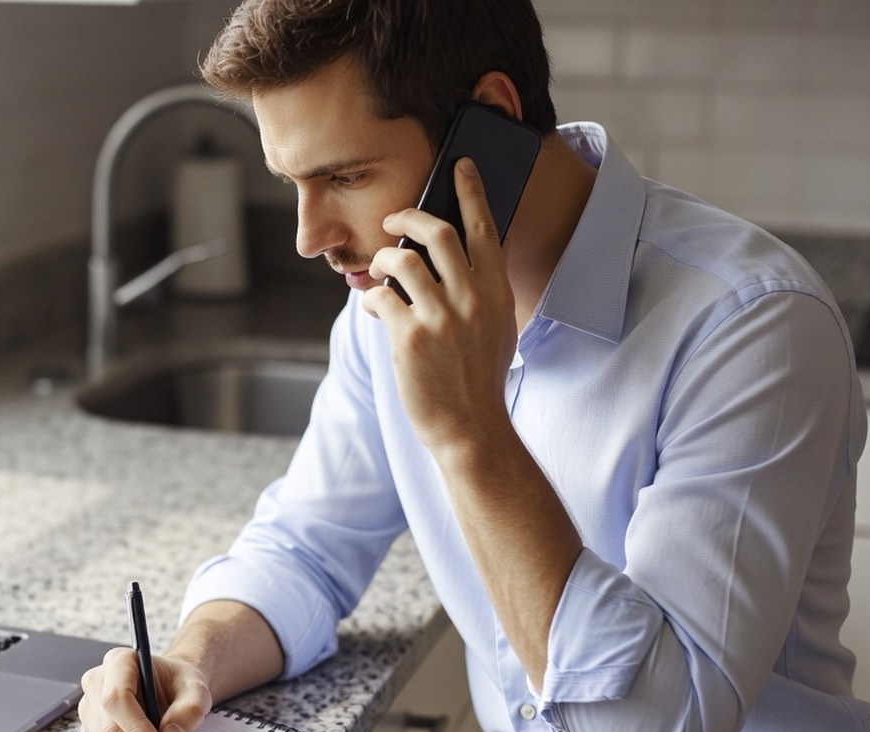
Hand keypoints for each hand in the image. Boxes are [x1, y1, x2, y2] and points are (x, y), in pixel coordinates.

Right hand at [78, 646, 213, 731]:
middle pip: (108, 728)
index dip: (136, 728)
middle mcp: (97, 682)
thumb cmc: (179, 684)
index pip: (116, 698)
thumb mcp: (196, 692)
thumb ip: (189, 712)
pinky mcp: (91, 729)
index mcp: (119, 662)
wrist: (170, 688)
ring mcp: (90, 707)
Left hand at [361, 157, 519, 456]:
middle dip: (410, 216)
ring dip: (383, 258)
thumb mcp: (497, 328)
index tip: (460, 166)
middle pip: (438, 232)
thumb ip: (481, 291)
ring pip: (402, 260)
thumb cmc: (479, 378)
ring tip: (378, 269)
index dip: (470, 192)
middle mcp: (472, 299)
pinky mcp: (410, 338)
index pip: (484, 228)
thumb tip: (456, 258)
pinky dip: (372, 298)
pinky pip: (380, 298)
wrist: (472, 429)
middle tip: (394, 218)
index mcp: (497, 292)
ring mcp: (441, 318)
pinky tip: (375, 307)